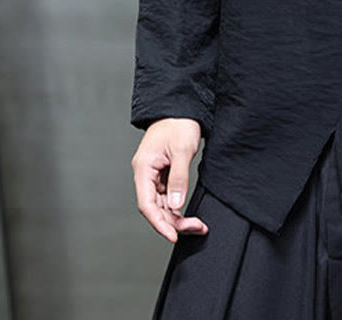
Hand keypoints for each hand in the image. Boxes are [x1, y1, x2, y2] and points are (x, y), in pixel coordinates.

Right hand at [131, 118, 209, 241]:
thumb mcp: (181, 150)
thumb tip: (177, 206)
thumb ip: (179, 178)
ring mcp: (154, 175)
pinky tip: (190, 213)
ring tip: (198, 225)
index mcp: (143, 169)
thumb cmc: (179, 123)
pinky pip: (168, 196)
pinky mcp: (164, 173)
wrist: (182, 107)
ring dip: (178, 217)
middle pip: (155, 208)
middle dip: (174, 222)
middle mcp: (145, 174)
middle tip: (197, 228)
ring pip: (163, 204)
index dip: (159, 223)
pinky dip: (178, 206)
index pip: (146, 204)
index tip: (174, 235)